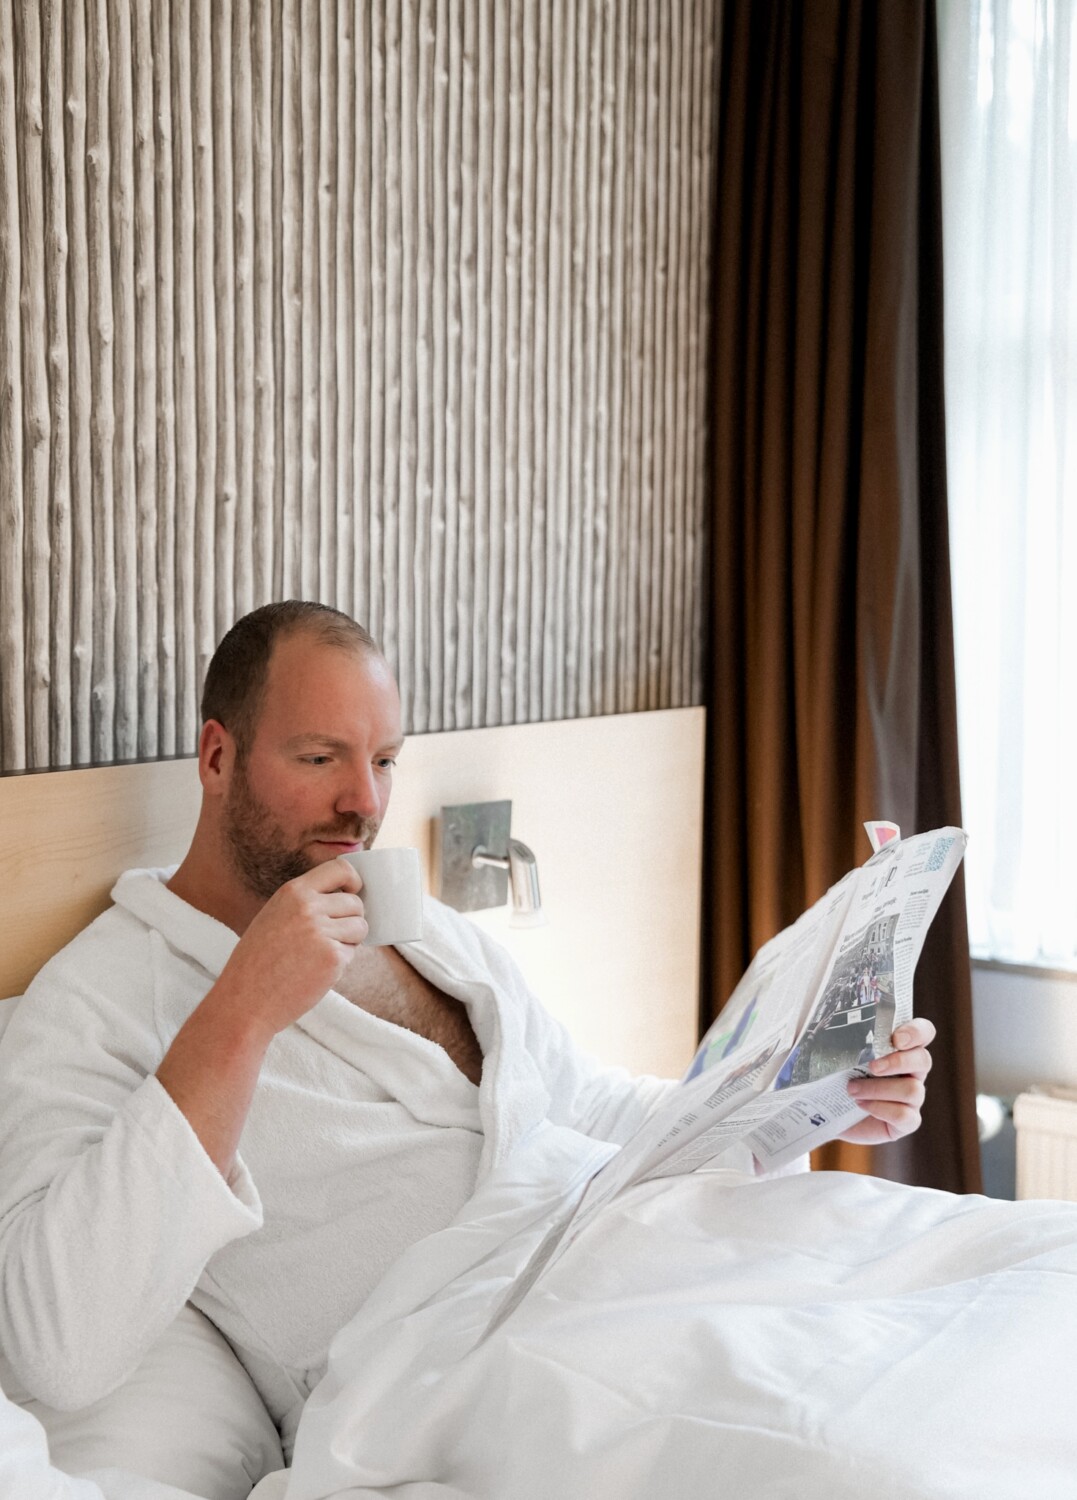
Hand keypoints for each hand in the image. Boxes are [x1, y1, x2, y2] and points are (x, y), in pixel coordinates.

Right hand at [208, 858, 367, 1042]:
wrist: (245, 1000)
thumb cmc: (257, 962)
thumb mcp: (274, 916)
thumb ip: (305, 903)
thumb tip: (344, 896)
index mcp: (293, 892)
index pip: (341, 868)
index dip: (354, 881)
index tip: (354, 893)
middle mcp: (309, 907)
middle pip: (356, 903)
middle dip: (351, 920)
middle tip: (330, 938)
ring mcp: (322, 932)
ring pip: (360, 927)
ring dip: (349, 941)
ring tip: (319, 955)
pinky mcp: (332, 958)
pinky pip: (352, 953)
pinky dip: (340, 963)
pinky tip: (315, 971)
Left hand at [839, 1017, 935, 1145]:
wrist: (828, 1111)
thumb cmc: (836, 1074)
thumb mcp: (836, 1052)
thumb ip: (843, 1035)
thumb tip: (826, 1017)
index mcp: (902, 1048)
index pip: (923, 1032)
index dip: (916, 1032)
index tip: (896, 1038)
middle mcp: (912, 1071)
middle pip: (923, 1060)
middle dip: (898, 1062)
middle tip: (871, 1066)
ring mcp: (913, 1099)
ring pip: (913, 1090)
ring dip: (879, 1089)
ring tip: (852, 1089)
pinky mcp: (906, 1122)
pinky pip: (905, 1116)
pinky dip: (881, 1109)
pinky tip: (861, 1105)